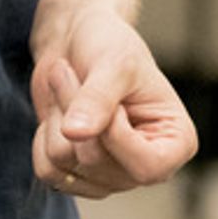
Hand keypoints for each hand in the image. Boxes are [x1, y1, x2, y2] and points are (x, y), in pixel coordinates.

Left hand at [30, 4, 197, 199]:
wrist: (75, 43)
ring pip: (65, 166)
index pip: (146, 167)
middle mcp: (147, 167)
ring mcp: (112, 175)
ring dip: (56, 118)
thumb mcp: (113, 62)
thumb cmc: (108, 44)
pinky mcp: (79, 174)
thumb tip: (75, 134)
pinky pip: (47, 171)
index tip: (107, 98)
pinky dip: (41, 138)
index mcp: (176, 142)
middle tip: (70, 72)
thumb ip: (98, 99)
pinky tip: (58, 114)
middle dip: (74, 111)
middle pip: (96, 162)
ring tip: (67, 86)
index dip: (114, 135)